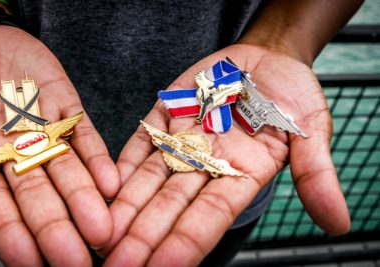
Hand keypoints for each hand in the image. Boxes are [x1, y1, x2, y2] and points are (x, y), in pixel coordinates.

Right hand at [0, 25, 119, 266]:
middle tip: (76, 261)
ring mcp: (47, 135)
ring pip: (68, 174)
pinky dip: (98, 159)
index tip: (26, 262)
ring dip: (85, 201)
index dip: (10, 234)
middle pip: (38, 199)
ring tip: (103, 230)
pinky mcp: (70, 112)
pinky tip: (111, 184)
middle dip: (55, 230)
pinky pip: (86, 138)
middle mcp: (17, 156)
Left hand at [98, 44, 349, 265]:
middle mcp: (205, 168)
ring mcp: (180, 144)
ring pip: (147, 184)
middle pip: (169, 208)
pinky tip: (101, 191)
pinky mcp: (162, 119)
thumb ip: (315, 172)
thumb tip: (338, 223)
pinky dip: (120, 168)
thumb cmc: (291, 94)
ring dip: (124, 212)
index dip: (186, 243)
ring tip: (100, 239)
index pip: (209, 218)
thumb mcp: (310, 128)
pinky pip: (138, 146)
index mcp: (240, 177)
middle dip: (143, 239)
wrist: (262, 60)